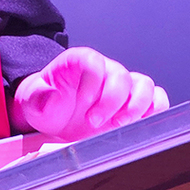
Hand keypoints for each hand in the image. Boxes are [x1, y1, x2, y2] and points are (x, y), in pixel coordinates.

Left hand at [10, 47, 168, 141]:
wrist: (56, 119)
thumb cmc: (46, 105)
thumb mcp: (32, 101)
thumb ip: (38, 97)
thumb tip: (52, 96)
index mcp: (79, 62)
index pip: (94, 62)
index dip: (92, 85)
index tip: (83, 106)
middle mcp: (104, 70)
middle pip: (121, 76)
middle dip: (111, 103)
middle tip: (94, 123)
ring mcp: (122, 85)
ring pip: (144, 85)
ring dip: (136, 108)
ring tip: (118, 126)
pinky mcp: (135, 102)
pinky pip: (157, 100)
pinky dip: (153, 113)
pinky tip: (136, 127)